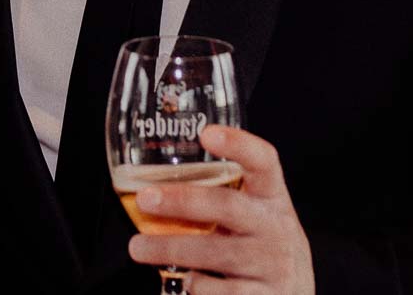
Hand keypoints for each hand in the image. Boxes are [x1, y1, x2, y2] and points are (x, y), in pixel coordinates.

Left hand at [128, 125, 313, 294]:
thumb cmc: (263, 244)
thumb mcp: (257, 214)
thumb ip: (224, 197)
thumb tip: (158, 184)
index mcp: (272, 197)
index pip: (264, 162)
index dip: (239, 145)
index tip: (207, 134)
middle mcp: (275, 227)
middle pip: (227, 206)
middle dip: (182, 201)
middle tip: (147, 198)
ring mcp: (270, 264)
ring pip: (214, 252)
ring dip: (169, 248)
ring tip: (137, 247)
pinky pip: (218, 291)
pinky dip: (194, 284)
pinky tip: (182, 278)